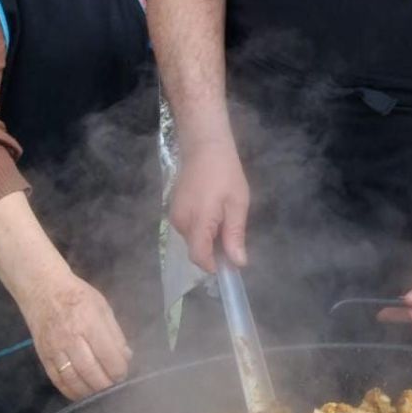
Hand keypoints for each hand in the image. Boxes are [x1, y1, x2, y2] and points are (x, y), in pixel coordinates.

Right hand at [14, 271, 132, 400]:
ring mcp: (55, 348)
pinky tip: (81, 394)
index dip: (119, 370)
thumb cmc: (77, 295)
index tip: (124, 374)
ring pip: (74, 379)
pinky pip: (57, 379)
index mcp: (89, 322)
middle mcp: (70, 338)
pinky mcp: (43, 355)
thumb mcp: (102, 307)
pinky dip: (70, 391)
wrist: (42, 288)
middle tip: (115, 387)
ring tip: (100, 394)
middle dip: (106, 384)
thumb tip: (126, 357)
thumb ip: (115, 334)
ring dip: (90, 392)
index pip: (108, 355)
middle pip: (91, 371)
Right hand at [170, 136, 249, 272]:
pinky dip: (201, 227)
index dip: (214, 265)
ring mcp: (174, 215)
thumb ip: (234, 234)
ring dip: (208, 237)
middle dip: (214, 249)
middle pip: (196, 249)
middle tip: (231, 231)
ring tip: (223, 215)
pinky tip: (213, 210)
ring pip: (193, 239)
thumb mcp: (237, 204)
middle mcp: (180, 222)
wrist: (204, 147)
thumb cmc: (225, 173)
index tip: (230, 262)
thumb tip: (237, 263)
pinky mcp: (174, 209)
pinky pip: (188, 228)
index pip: (199, 257)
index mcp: (197, 221)